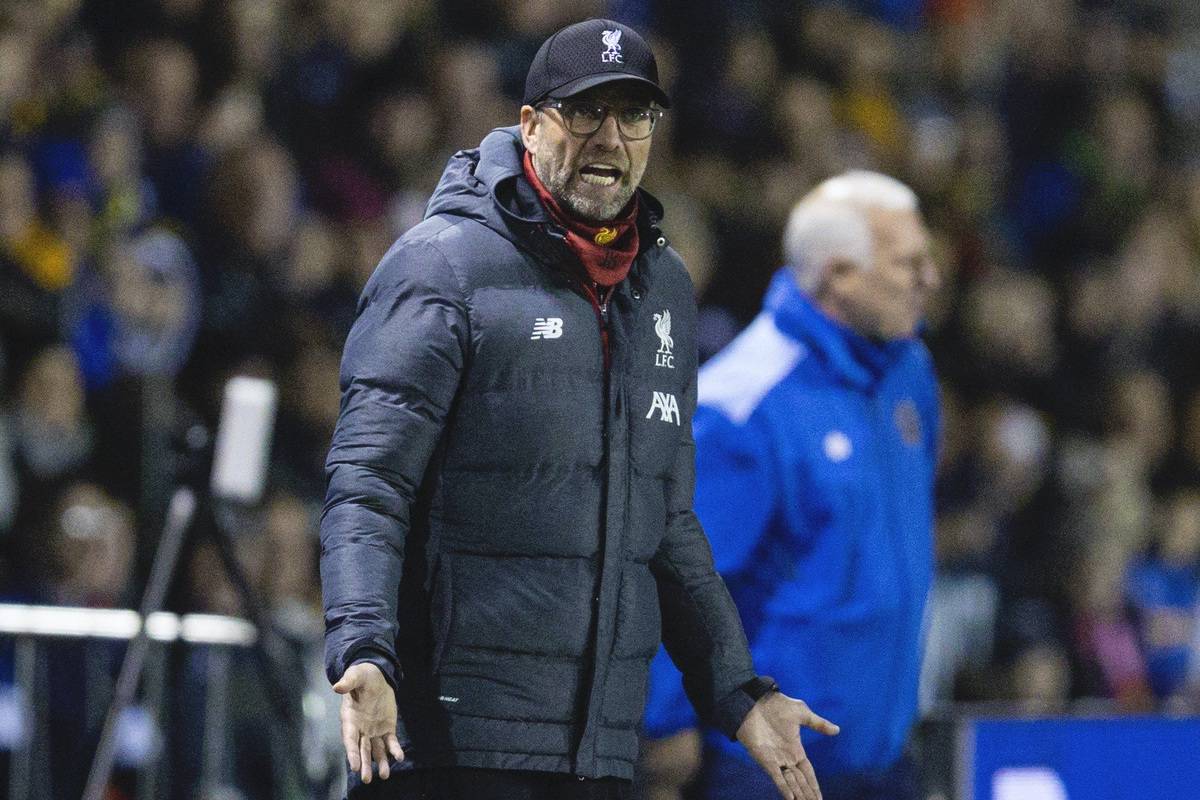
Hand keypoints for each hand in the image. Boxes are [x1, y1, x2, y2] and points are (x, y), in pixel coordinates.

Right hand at [333, 662, 404, 782]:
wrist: (376, 677)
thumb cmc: (362, 676)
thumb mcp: (355, 675)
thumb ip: (348, 682)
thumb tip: (337, 687)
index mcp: (350, 719)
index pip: (350, 740)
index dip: (351, 753)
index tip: (354, 766)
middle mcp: (361, 729)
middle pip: (362, 750)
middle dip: (364, 765)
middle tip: (367, 779)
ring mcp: (374, 730)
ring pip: (376, 750)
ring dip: (380, 762)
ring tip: (384, 775)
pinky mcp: (387, 728)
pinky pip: (391, 742)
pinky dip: (395, 750)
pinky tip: (399, 757)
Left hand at [736, 692, 838, 799]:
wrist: (755, 701)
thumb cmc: (777, 705)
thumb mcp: (802, 713)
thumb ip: (818, 724)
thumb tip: (837, 730)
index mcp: (796, 750)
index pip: (808, 773)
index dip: (814, 786)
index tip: (820, 799)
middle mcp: (786, 758)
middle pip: (800, 782)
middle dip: (808, 794)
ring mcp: (776, 760)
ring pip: (790, 783)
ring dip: (798, 794)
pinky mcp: (765, 759)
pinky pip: (776, 777)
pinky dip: (784, 788)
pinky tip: (791, 798)